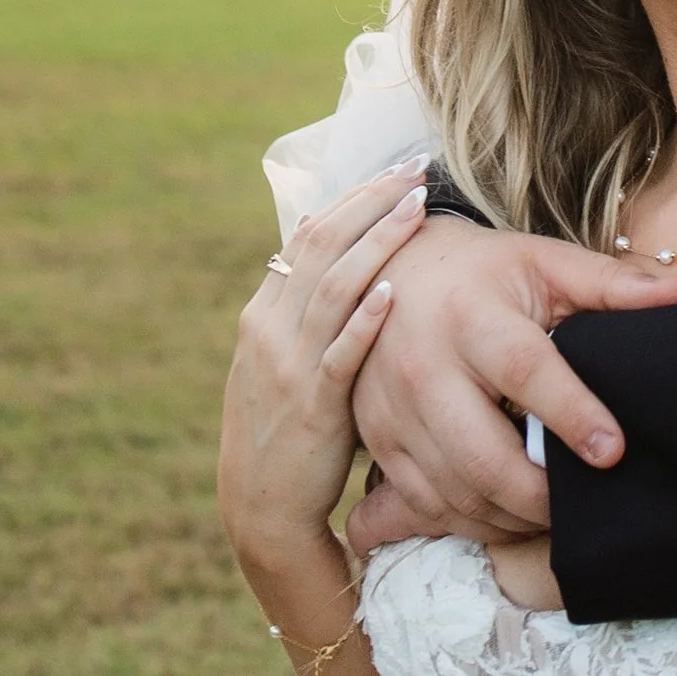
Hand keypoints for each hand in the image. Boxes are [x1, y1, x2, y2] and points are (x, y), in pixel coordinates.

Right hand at [218, 165, 431, 568]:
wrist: (260, 506)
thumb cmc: (288, 430)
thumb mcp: (285, 361)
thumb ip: (308, 313)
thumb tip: (343, 253)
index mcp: (263, 313)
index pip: (306, 235)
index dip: (352, 198)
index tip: (393, 169)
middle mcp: (269, 329)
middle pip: (320, 245)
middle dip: (370, 201)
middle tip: (414, 169)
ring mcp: (287, 365)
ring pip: (331, 286)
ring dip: (376, 242)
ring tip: (416, 208)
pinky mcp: (311, 406)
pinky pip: (339, 354)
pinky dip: (365, 319)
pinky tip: (394, 292)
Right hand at [346, 212, 676, 553]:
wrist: (390, 274)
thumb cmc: (481, 273)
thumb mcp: (541, 262)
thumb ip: (607, 284)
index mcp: (471, 316)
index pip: (524, 371)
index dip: (571, 415)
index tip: (613, 450)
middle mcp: (423, 368)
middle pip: (482, 455)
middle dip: (540, 494)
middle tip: (588, 500)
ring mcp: (394, 412)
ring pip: (454, 491)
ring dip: (510, 516)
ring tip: (554, 512)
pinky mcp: (379, 442)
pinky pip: (425, 504)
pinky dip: (470, 521)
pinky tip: (507, 514)